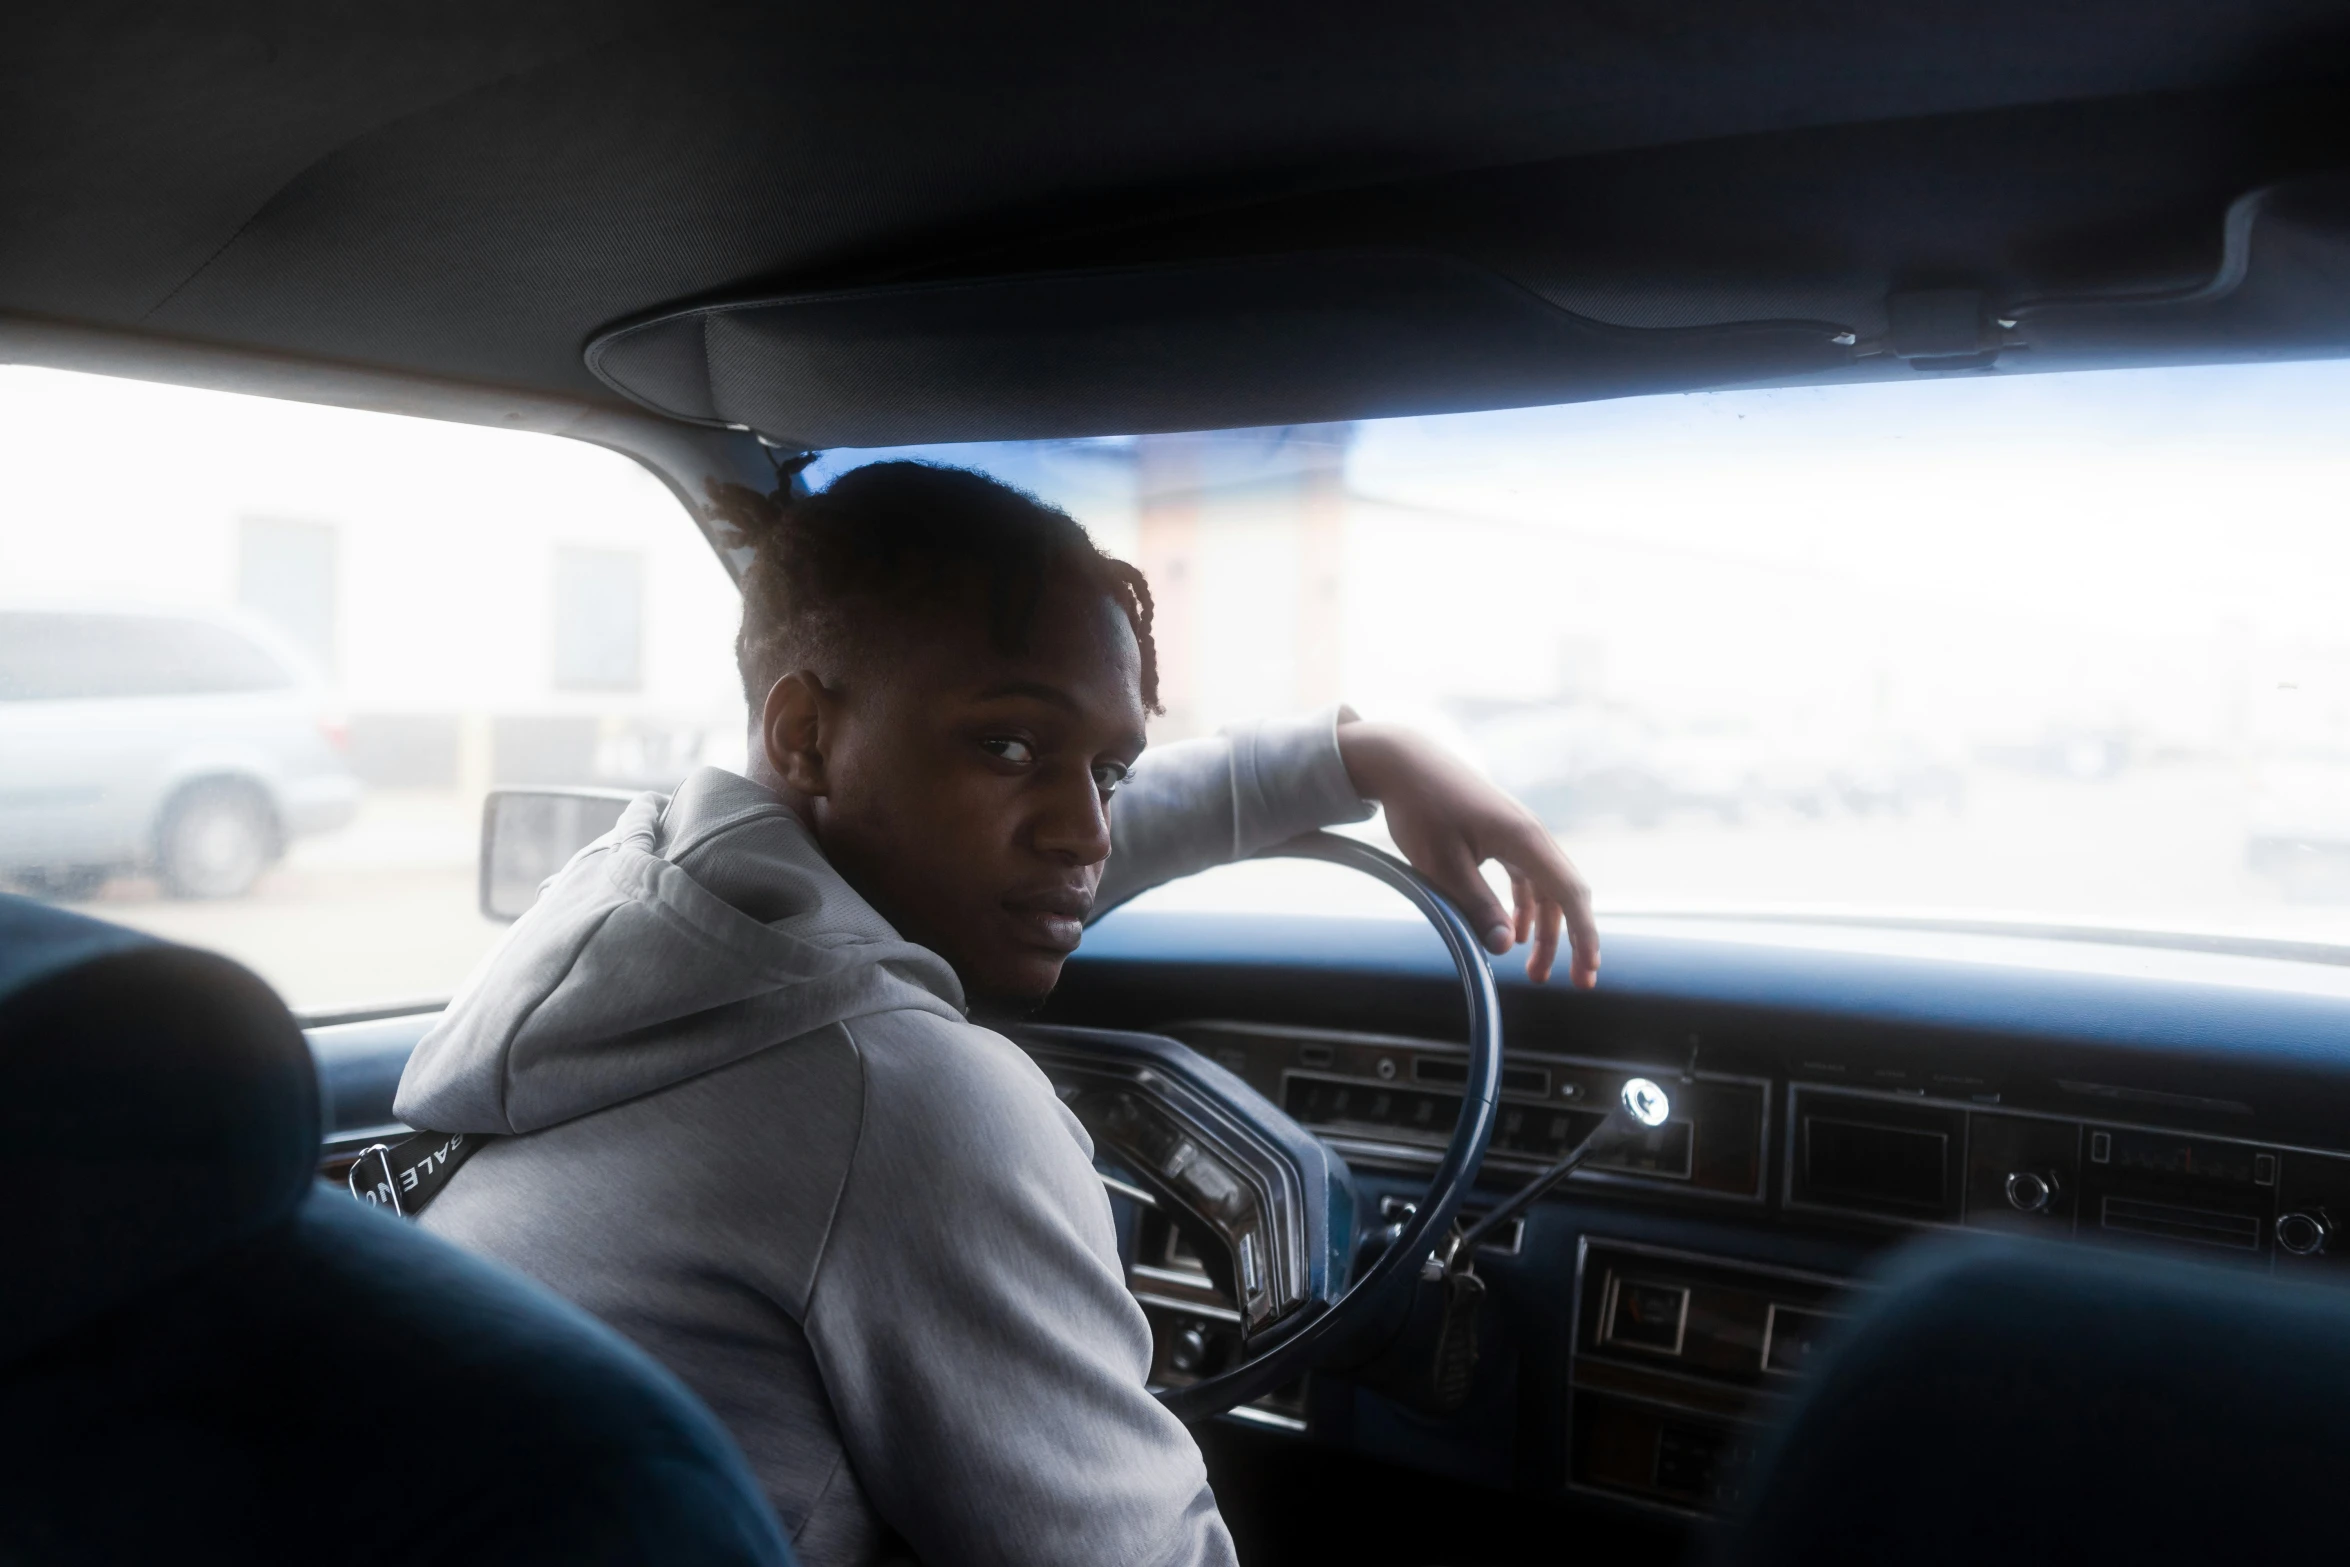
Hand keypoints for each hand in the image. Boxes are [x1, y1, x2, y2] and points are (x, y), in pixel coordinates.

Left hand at [1335, 719, 1598, 987]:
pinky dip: (1526, 908)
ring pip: (1544, 888)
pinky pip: (1526, 877)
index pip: (1569, 894)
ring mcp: (1518, 833)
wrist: (1402, 760)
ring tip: (1534, 969)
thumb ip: (1476, 905)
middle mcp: (1530, 834)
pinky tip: (1516, 932)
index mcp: (1524, 839)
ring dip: (1545, 929)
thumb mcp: (1442, 864)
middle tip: (1573, 982)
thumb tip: (1505, 946)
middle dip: (1571, 940)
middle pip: (1563, 894)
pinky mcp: (1502, 833)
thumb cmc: (1421, 807)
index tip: (1588, 970)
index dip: (1584, 935)